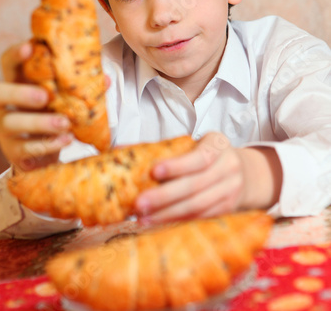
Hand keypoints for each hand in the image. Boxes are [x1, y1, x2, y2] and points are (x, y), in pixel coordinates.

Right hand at [0, 42, 72, 171]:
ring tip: (65, 124)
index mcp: (16, 83)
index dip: (15, 54)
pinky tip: (66, 140)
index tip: (30, 47)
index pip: (7, 63)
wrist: (46, 151)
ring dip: (39, 122)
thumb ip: (80, 87)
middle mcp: (3, 104)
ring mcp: (4, 128)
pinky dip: (47, 144)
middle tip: (45, 96)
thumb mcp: (64, 97)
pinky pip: (24, 148)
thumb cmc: (53, 114)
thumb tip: (106, 79)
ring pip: (10, 122)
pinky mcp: (12, 151)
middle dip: (19, 92)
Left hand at [135, 132, 281, 223]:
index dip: (177, 165)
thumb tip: (121, 150)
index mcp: (218, 145)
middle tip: (139, 204)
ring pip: (197, 206)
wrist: (245, 172)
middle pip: (195, 186)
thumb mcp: (195, 143)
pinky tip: (159, 222)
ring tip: (143, 218)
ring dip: (168, 214)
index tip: (153, 170)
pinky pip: (201, 217)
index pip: (199, 157)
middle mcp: (229, 167)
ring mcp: (231, 191)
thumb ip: (164, 148)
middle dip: (165, 197)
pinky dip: (179, 221)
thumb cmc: (208, 154)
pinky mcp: (228, 210)